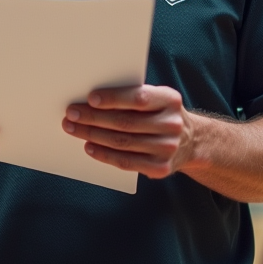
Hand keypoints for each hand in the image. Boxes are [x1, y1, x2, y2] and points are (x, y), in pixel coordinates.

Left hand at [62, 85, 192, 178]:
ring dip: (93, 135)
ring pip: (122, 142)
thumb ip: (132, 95)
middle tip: (71, 114)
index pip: (139, 98)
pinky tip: (89, 147)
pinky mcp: (161, 168)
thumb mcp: (156, 98)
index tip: (90, 98)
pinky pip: (126, 162)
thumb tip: (92, 98)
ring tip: (73, 128)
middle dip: (94, 118)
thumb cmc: (160, 113)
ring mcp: (168, 148)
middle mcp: (172, 124)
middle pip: (126, 122)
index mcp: (170, 100)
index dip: (113, 98)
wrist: (191, 141)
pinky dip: (104, 155)